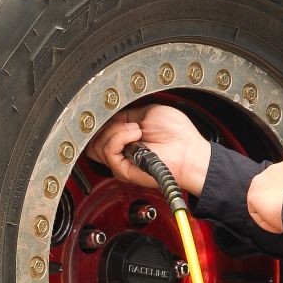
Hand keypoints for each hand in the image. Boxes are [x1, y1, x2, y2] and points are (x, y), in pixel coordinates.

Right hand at [85, 104, 211, 195]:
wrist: (189, 151)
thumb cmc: (177, 134)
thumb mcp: (148, 113)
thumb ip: (126, 115)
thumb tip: (110, 115)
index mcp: (125, 138)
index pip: (99, 130)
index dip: (103, 119)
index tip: (111, 112)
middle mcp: (121, 151)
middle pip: (93, 140)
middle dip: (107, 126)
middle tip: (128, 124)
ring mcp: (121, 161)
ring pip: (97, 145)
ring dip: (116, 131)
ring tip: (136, 130)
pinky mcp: (124, 170)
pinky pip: (108, 151)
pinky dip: (120, 138)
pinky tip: (135, 135)